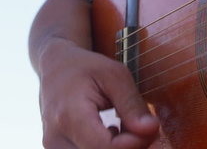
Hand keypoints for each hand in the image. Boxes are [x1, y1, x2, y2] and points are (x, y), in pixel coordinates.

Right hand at [38, 38, 158, 147]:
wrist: (55, 68)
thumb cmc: (86, 67)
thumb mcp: (115, 75)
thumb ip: (132, 105)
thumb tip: (151, 129)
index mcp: (70, 117)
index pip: (106, 148)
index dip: (134, 142)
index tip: (150, 127)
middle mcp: (56, 139)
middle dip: (129, 146)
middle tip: (141, 126)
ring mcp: (54, 148)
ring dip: (118, 148)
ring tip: (124, 128)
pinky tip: (113, 134)